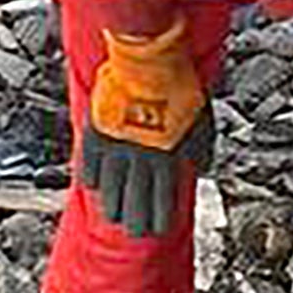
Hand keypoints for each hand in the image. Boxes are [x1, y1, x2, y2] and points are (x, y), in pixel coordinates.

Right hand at [78, 21, 208, 238]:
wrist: (148, 60)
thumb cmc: (179, 88)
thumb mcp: (203, 121)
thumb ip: (202, 150)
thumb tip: (202, 170)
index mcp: (168, 160)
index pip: (162, 204)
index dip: (160, 221)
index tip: (158, 229)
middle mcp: (141, 162)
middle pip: (135, 207)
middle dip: (136, 224)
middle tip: (136, 231)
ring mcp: (116, 151)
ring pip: (110, 194)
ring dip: (114, 208)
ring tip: (115, 215)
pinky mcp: (96, 137)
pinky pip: (90, 169)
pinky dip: (93, 180)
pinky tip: (96, 186)